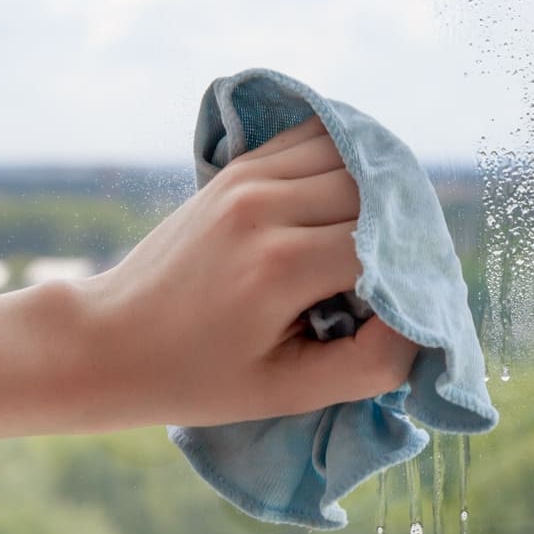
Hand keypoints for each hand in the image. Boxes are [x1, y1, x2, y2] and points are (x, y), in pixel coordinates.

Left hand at [79, 119, 418, 428]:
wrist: (108, 340)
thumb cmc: (200, 379)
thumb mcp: (289, 393)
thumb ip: (371, 365)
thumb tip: (424, 322)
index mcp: (280, 267)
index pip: (385, 248)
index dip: (410, 276)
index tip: (407, 308)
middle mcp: (264, 207)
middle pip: (375, 194)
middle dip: (398, 232)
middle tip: (398, 273)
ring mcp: (246, 179)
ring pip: (351, 157)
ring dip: (375, 194)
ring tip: (377, 239)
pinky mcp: (236, 169)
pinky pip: (315, 140)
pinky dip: (344, 163)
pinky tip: (349, 201)